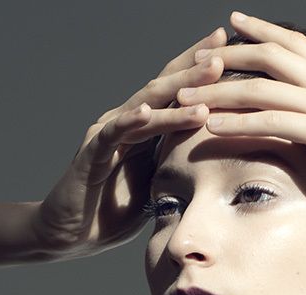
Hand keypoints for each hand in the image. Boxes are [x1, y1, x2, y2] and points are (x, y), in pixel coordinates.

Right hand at [31, 25, 229, 258]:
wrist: (73, 232)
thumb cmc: (113, 210)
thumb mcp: (156, 185)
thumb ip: (177, 165)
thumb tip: (217, 164)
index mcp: (144, 128)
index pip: (175, 92)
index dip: (200, 71)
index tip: (231, 53)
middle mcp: (126, 122)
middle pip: (164, 87)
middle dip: (195, 68)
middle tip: (224, 51)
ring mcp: (108, 133)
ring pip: (146, 105)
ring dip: (178, 91)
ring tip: (206, 76)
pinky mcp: (92, 152)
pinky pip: (114, 133)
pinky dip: (130, 121)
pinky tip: (147, 112)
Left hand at [175, 11, 305, 195]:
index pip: (294, 42)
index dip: (262, 31)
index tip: (235, 24)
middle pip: (265, 55)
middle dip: (226, 56)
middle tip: (194, 58)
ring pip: (257, 88)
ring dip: (216, 93)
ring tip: (184, 98)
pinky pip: (268, 122)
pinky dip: (236, 122)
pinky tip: (210, 126)